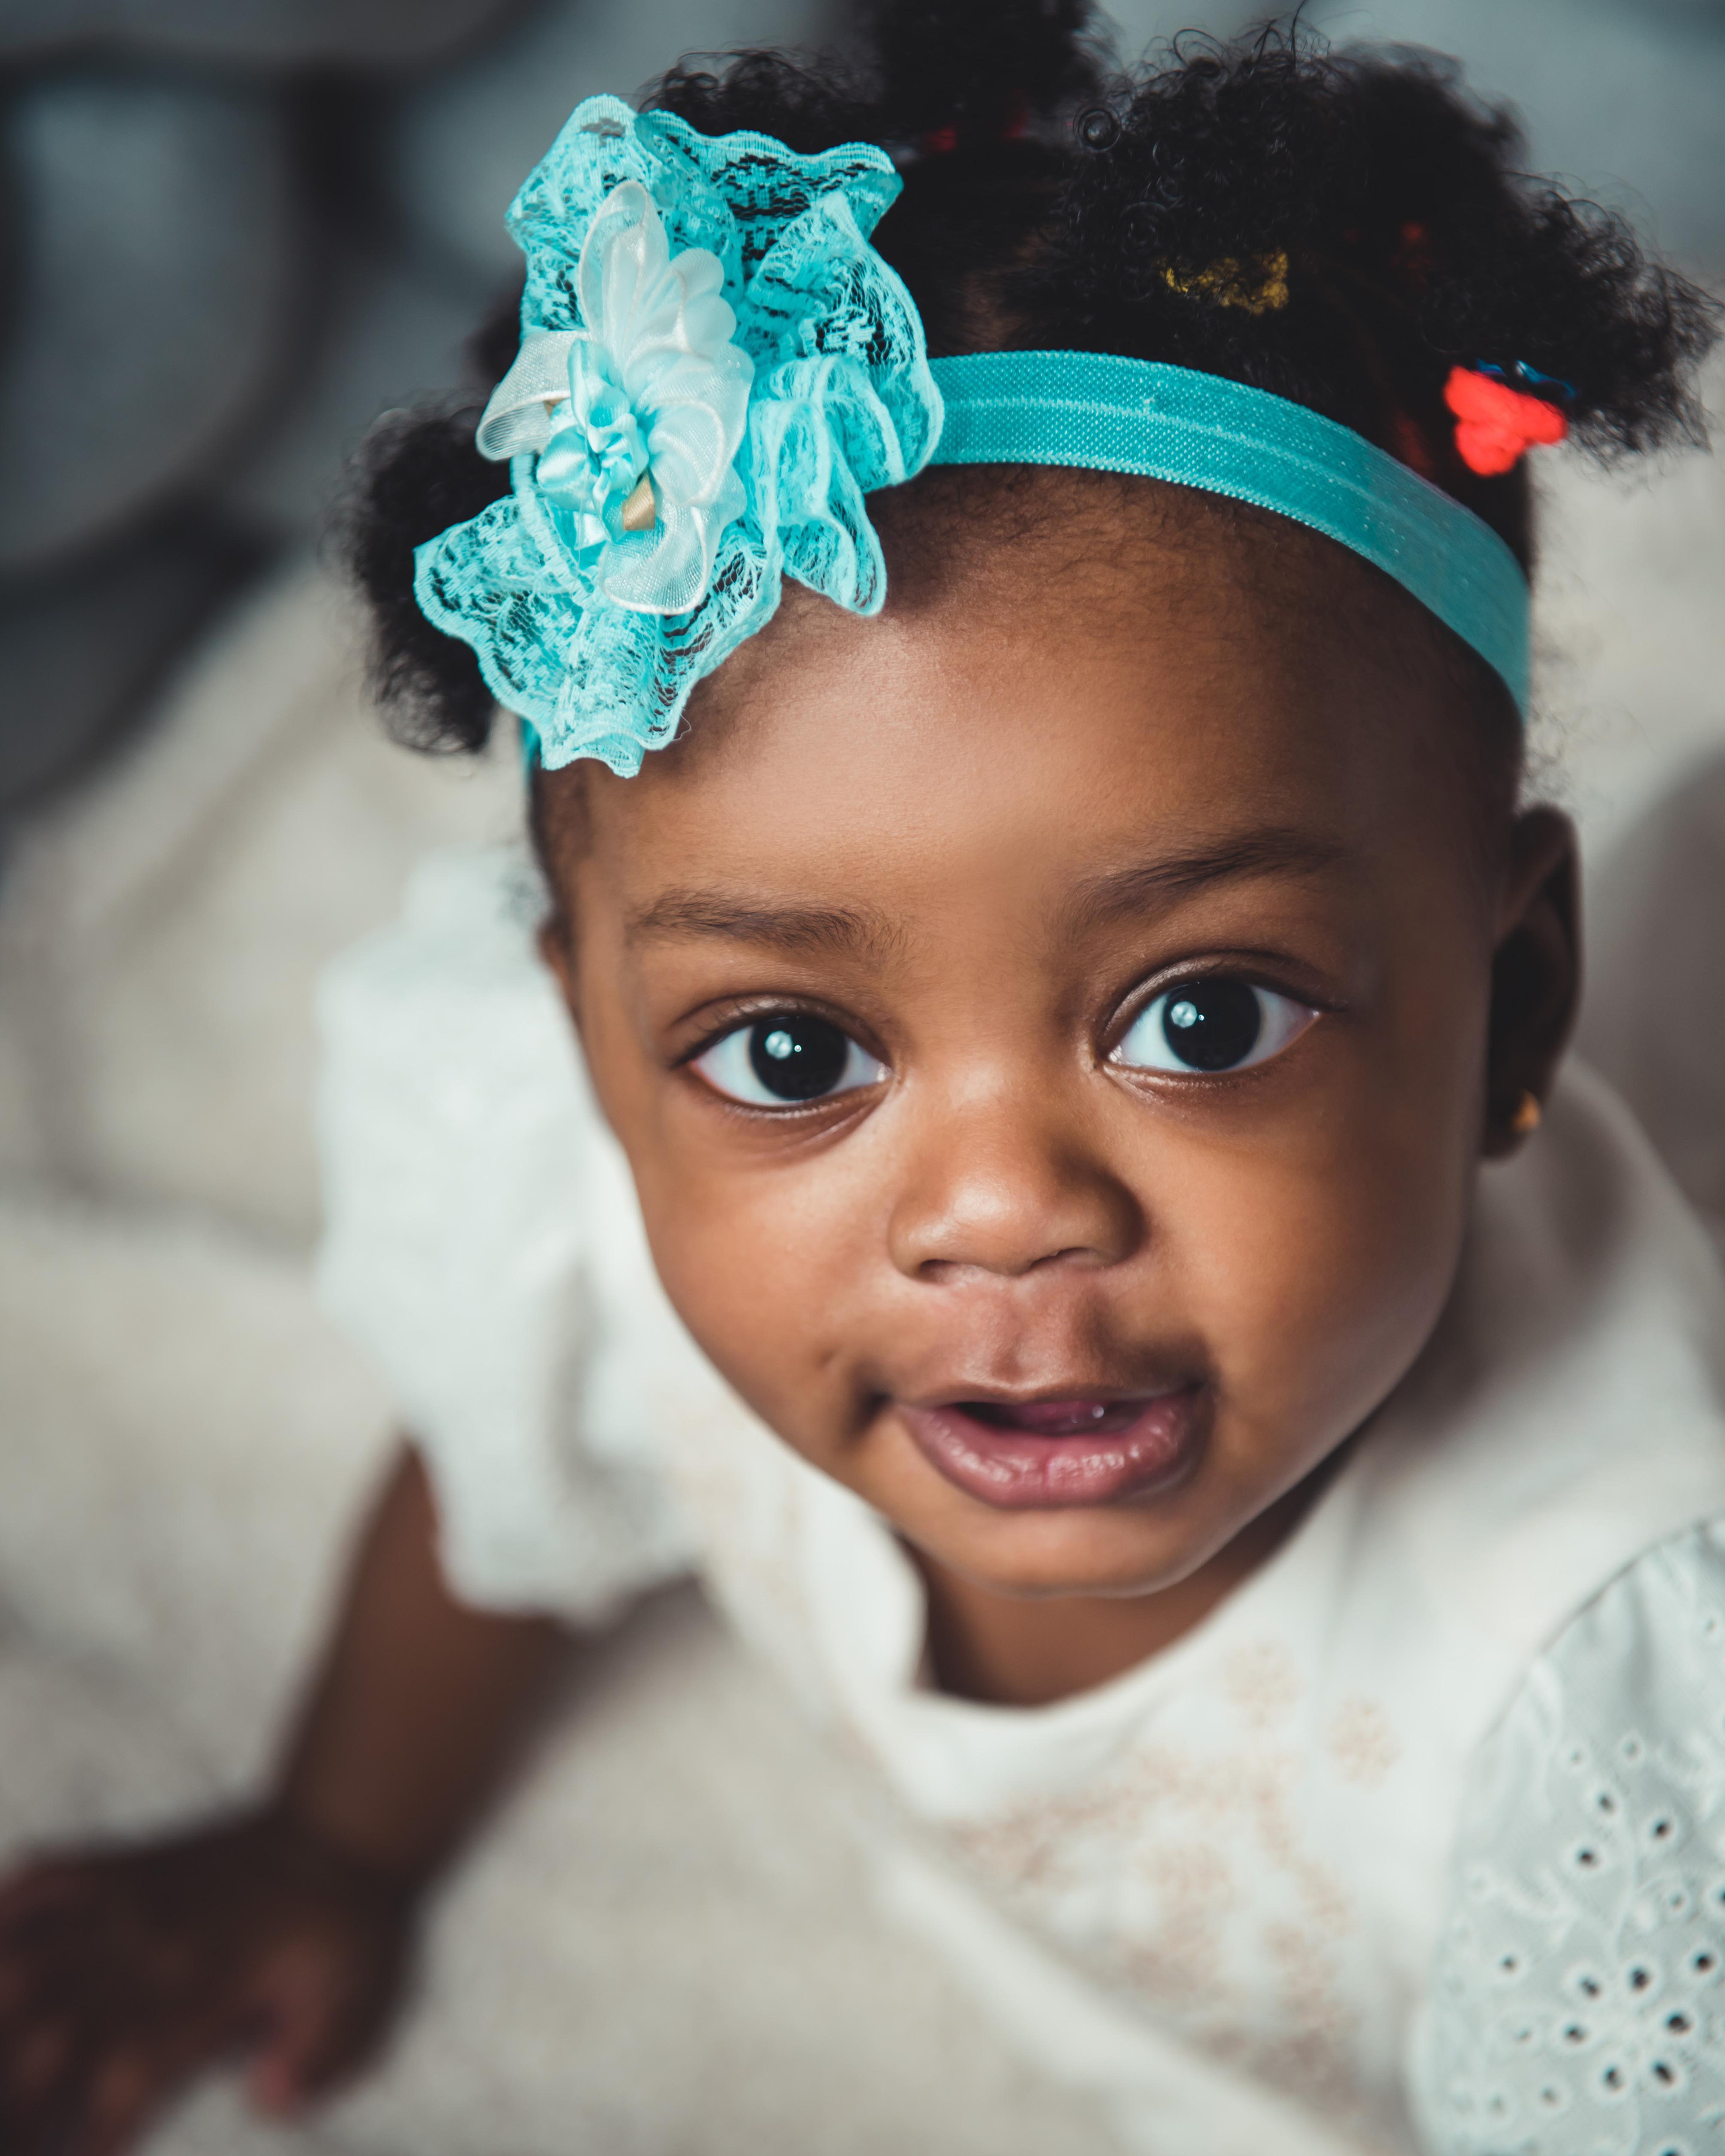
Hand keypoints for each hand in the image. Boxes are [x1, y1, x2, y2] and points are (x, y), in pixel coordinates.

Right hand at [0, 1808, 414, 2155]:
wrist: (353, 1822)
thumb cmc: (358, 1924)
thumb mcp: (366, 2002)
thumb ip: (323, 2062)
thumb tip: (263, 2097)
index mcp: (208, 1989)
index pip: (125, 2083)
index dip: (94, 2138)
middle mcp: (154, 1947)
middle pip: (54, 2036)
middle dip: (23, 2100)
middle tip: (19, 2129)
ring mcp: (135, 1897)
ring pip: (33, 1961)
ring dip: (4, 2010)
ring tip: (2, 2047)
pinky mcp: (132, 1862)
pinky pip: (50, 1875)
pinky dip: (8, 1907)